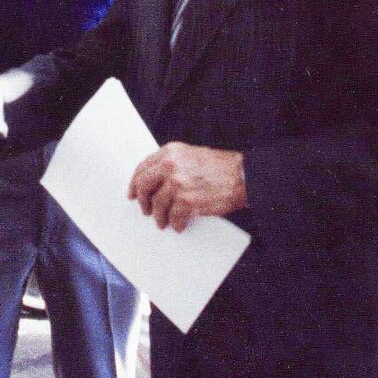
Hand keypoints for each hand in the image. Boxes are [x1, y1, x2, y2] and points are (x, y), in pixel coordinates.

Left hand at [127, 142, 246, 231]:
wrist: (244, 176)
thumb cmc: (221, 167)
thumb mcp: (192, 155)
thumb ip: (172, 163)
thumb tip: (154, 180)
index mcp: (170, 152)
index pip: (143, 167)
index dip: (136, 182)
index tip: (133, 192)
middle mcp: (171, 165)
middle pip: (144, 185)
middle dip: (142, 200)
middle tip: (145, 210)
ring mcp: (177, 183)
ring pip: (158, 204)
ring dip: (159, 216)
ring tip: (163, 222)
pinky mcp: (187, 201)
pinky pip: (173, 217)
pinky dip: (175, 224)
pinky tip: (179, 225)